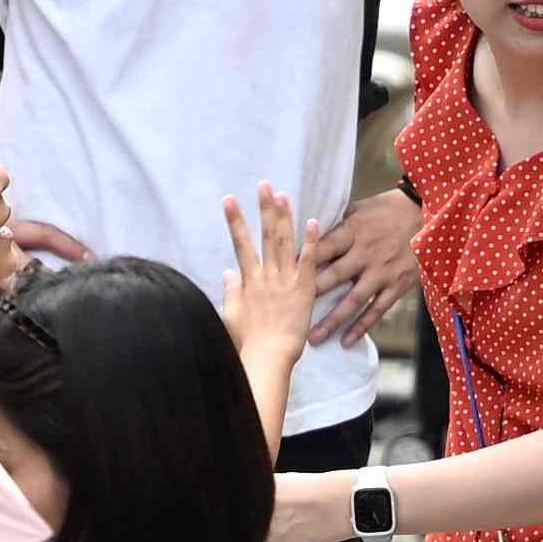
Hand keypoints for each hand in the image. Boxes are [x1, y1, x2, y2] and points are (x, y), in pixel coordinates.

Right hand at [219, 187, 323, 409]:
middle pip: (265, 235)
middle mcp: (267, 275)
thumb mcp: (232, 313)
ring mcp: (286, 281)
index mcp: (248, 280)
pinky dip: (311, 241)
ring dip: (284, 217)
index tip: (230, 199)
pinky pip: (309, 261)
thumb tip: (229, 272)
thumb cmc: (248, 341)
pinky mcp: (304, 290)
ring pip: (285, 242)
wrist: (268, 357)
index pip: (240, 243)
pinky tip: (313, 222)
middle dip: (264, 208)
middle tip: (264, 184)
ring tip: (282, 194)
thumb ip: (231, 290)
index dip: (235, 220)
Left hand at [301, 189, 425, 348]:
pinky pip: (377, 309)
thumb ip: (336, 225)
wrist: (425, 213)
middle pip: (334, 276)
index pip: (323, 249)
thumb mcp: (358, 209)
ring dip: (333, 320)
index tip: (284, 277)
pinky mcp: (397, 285)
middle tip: (290, 313)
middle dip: (312, 295)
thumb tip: (309, 235)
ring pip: (354, 300)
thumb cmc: (386, 210)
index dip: (303, 263)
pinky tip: (346, 340)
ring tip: (314, 337)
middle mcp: (365, 253)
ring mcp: (382, 272)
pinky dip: (362, 326)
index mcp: (353, 232)